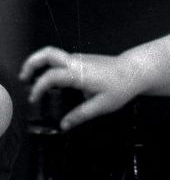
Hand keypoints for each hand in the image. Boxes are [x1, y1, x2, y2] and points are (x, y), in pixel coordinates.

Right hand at [19, 47, 138, 129]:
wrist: (135, 71)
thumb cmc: (122, 86)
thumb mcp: (102, 105)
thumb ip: (81, 115)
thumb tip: (64, 125)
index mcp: (80, 73)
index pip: (51, 76)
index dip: (39, 88)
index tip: (34, 99)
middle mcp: (77, 62)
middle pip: (48, 54)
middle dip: (31, 63)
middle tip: (24, 78)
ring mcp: (79, 59)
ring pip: (53, 54)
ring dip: (39, 63)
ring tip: (32, 79)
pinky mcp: (83, 60)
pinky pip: (61, 60)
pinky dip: (50, 66)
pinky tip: (51, 81)